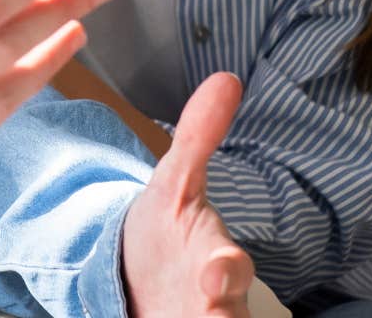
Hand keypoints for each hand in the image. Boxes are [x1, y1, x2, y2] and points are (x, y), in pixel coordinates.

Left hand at [123, 73, 255, 317]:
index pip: (230, 267)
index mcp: (216, 259)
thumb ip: (198, 137)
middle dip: (220, 316)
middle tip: (209, 308)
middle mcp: (215, 303)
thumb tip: (227, 77)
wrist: (140, 277)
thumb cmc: (166, 230)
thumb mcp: (174, 184)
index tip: (214, 273)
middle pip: (228, 317)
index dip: (225, 270)